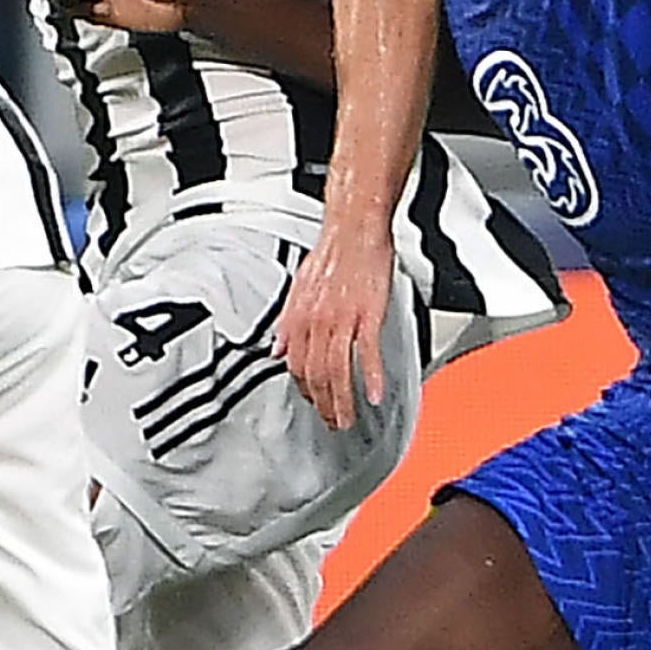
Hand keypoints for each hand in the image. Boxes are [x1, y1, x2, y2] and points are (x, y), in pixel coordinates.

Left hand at [278, 218, 391, 431]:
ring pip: (337, 370)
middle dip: (323, 404)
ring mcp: (342, 319)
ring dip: (343, 401)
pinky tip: (374, 394)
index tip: (315, 403)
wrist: (354, 227)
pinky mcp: (367, 314)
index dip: (304, 389)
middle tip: (334, 422)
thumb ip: (286, 322)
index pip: (295, 365)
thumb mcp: (297, 287)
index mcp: (299, 317)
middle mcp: (316, 321)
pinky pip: (367, 352)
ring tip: (350, 419)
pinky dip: (370, 377)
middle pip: (315, 375)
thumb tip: (276, 348)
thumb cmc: (332, 253)